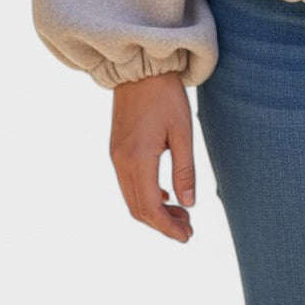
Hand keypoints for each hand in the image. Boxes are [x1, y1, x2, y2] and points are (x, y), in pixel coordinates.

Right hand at [109, 71, 195, 242]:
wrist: (141, 67)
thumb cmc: (166, 95)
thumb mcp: (182, 131)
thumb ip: (185, 170)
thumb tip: (189, 204)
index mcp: (138, 159)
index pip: (150, 208)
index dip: (168, 227)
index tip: (187, 237)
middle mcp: (121, 161)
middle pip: (138, 208)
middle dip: (162, 224)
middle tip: (189, 228)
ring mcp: (115, 155)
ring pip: (132, 198)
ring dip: (154, 211)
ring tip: (182, 214)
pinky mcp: (117, 148)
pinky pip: (128, 183)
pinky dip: (146, 195)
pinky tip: (166, 195)